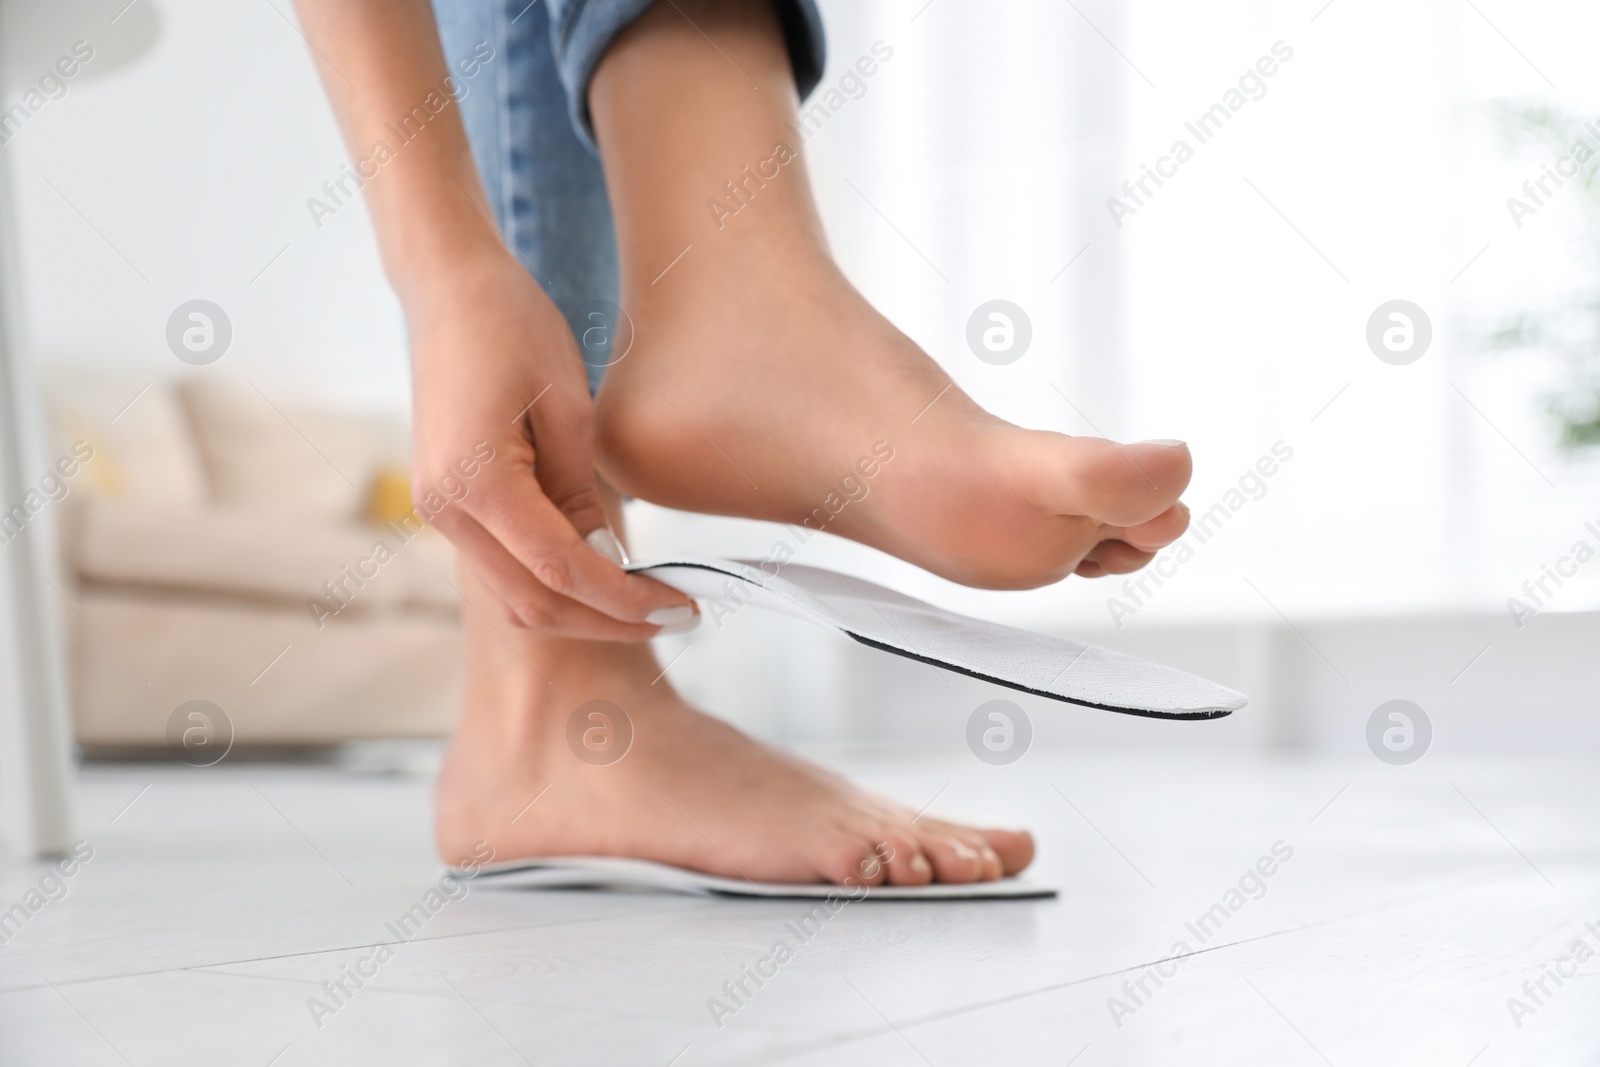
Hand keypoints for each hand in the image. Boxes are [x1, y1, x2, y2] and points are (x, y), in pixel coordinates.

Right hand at [406, 253, 695, 638]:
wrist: (448, 289)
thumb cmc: (512, 326)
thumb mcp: (568, 407)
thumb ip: (582, 496)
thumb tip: (607, 562)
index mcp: (475, 482)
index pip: (561, 570)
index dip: (624, 598)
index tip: (682, 605)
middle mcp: (444, 509)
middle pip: (532, 604)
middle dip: (607, 621)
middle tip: (676, 615)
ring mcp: (438, 511)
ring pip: (514, 597)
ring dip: (581, 611)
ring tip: (648, 604)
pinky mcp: (447, 503)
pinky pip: (503, 566)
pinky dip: (555, 583)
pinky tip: (605, 573)